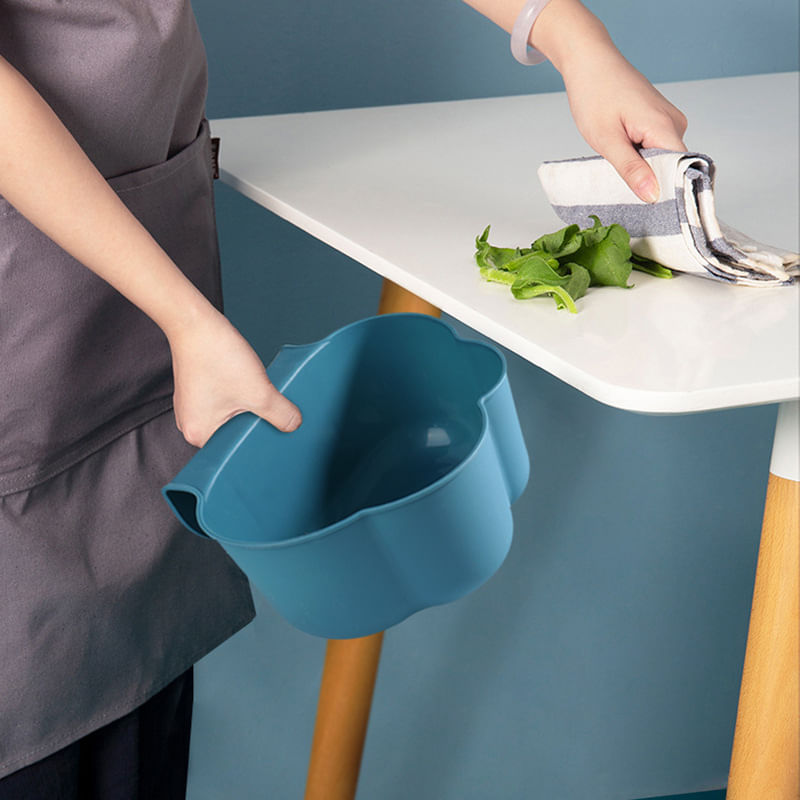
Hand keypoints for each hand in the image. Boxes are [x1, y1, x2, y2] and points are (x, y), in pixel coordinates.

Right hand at [167, 307, 301, 447]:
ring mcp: (191, 408)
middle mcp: (189, 425)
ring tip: (255, 395)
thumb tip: (294, 424)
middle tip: (268, 413)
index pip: (233, 452)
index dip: (255, 444)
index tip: (271, 434)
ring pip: (228, 419)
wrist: (195, 322)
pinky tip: (245, 385)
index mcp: (198, 434)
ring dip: (246, 409)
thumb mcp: (259, 391)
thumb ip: (280, 413)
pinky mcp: (196, 392)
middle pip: (231, 436)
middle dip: (252, 425)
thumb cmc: (216, 356)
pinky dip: (237, 398)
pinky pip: (221, 404)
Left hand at [562, 50, 687, 201]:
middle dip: (652, 182)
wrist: (590, 63)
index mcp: (665, 127)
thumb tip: (654, 195)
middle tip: (626, 192)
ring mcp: (669, 120)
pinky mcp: (659, 119)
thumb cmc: (594, 95)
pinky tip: (623, 155)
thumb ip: (632, 169)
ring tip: (620, 166)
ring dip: (643, 168)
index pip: (681, 171)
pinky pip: (656, 147)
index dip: (669, 193)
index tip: (653, 211)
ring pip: (663, 158)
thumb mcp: (607, 140)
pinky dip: (641, 157)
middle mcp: (675, 123)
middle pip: (672, 167)